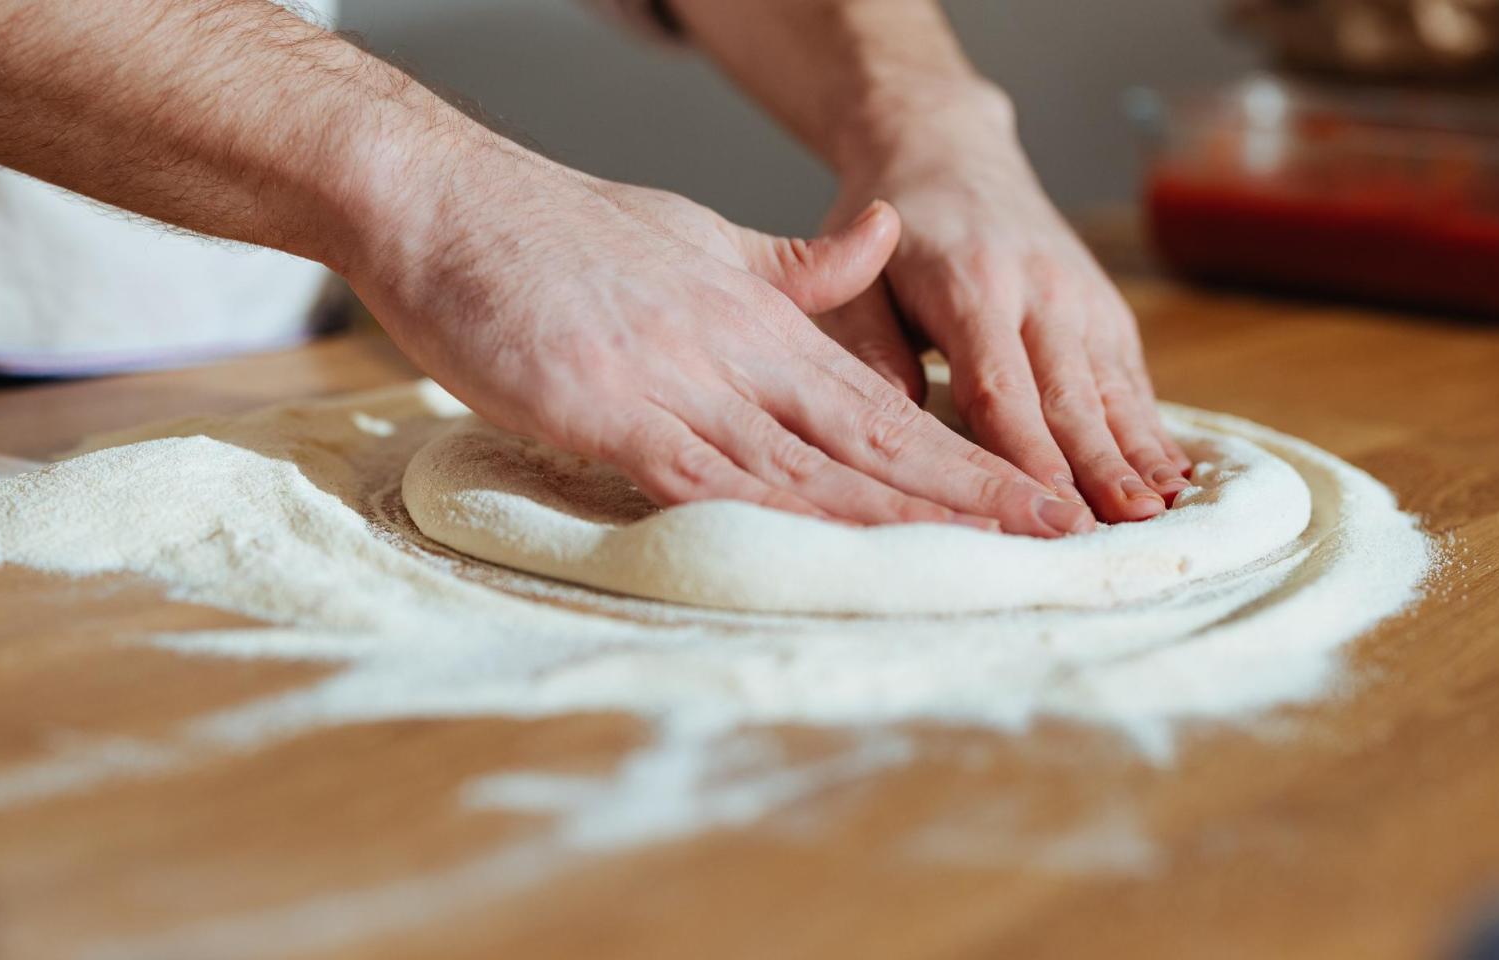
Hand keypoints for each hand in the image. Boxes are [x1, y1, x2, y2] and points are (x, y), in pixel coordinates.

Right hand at [348, 135, 1093, 534]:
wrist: (445, 199)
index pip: (880, 400)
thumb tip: (879, 240)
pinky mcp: (599, 406)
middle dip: (964, 494)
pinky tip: (825, 553)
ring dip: (890, 518)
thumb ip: (789, 262)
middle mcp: (730, 348)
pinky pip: (697, 476)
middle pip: (865, 438)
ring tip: (976, 557)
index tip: (1033, 496)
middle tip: (1053, 535)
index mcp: (756, 315)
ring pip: (799, 465)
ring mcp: (667, 378)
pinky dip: (766, 518)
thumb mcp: (693, 233)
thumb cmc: (557, 225)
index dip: (962, 455)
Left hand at [821, 85, 1191, 523]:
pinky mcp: (1107, 311)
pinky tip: (1174, 481)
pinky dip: (1154, 431)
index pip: (1001, 386)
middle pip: (1070, 398)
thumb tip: (894, 425)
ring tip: (1159, 518)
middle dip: (1096, 471)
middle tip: (1117, 534)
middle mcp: (1039, 292)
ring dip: (1137, 459)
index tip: (1042, 509)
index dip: (1025, 453)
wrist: (948, 151)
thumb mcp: (857, 278)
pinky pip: (1133, 380)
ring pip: (1113, 392)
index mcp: (971, 285)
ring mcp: (1082, 300)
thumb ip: (869, 347)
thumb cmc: (895, 234)